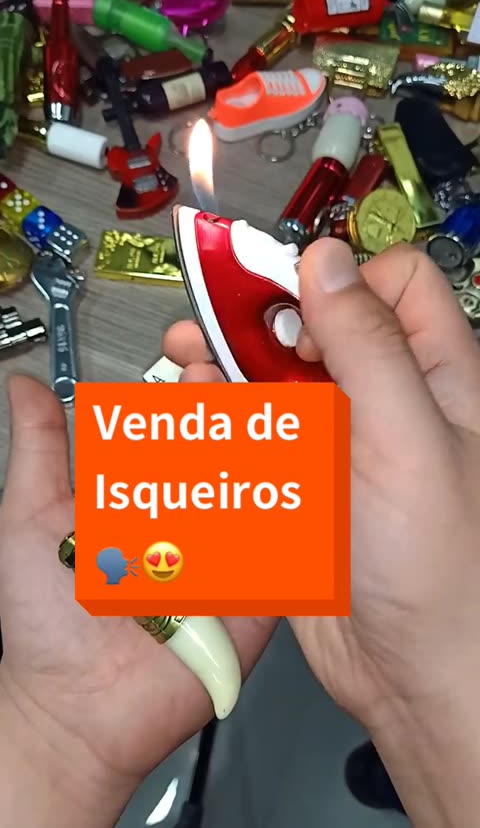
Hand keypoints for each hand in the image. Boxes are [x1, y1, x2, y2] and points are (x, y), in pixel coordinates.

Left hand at [0, 377, 275, 826]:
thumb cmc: (45, 621)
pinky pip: (282, 552)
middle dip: (226, 412)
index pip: (174, 429)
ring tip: (264, 414)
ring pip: (256, 492)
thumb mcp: (30, 521)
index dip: (185, 393)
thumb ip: (40, 450)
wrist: (77, 710)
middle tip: (225, 385)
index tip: (189, 364)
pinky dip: (296, 513)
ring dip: (264, 450)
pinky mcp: (254, 596)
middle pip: (222, 453)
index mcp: (141, 496)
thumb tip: (25, 388)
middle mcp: (186, 519)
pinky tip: (303, 474)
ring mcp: (224, 555)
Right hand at [163, 239, 479, 824]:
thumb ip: (369, 345)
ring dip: (230, 362)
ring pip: (277, 378)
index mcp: (434, 376)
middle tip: (213, 315)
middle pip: (317, 326)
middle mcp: (386, 400)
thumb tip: (327, 261)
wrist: (414, 676)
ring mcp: (340, 442)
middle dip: (260, 316)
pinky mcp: (303, 483)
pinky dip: (223, 417)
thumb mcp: (408, 441)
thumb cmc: (442, 572)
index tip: (290, 304)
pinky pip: (258, 433)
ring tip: (188, 355)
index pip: (389, 284)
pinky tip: (195, 408)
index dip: (337, 280)